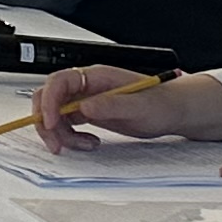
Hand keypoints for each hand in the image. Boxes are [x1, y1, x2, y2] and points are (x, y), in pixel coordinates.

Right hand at [30, 63, 221, 151]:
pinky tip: (89, 143)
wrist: (174, 112)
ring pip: (55, 115)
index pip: (59, 82)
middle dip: (47, 121)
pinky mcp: (88, 113)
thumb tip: (84, 106)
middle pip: (49, 98)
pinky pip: (66, 125)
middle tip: (56, 142)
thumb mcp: (139, 106)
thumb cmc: (161, 104)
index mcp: (96, 76)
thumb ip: (111, 105)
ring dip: (61, 134)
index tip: (52, 123)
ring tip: (85, 145)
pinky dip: (70, 137)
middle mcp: (86, 86)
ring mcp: (85, 99)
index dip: (50, 102)